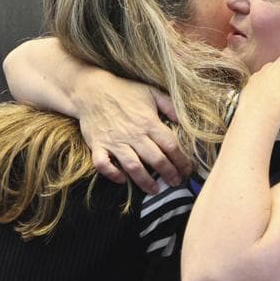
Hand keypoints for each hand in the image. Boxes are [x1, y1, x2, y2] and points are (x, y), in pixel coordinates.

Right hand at [75, 71, 191, 192]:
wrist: (92, 90)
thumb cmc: (124, 91)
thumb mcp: (151, 92)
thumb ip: (170, 106)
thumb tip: (184, 121)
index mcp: (149, 122)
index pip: (171, 146)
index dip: (182, 161)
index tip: (187, 170)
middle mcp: (133, 134)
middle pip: (156, 160)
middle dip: (169, 174)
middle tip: (176, 183)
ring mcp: (114, 141)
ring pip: (133, 167)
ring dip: (146, 181)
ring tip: (155, 190)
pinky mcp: (97, 145)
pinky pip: (103, 164)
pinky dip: (112, 174)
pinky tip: (122, 179)